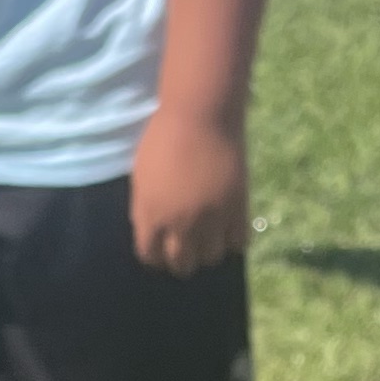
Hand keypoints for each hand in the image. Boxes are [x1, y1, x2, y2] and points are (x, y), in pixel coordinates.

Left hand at [131, 101, 248, 272]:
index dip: (155, 256)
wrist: (200, 116)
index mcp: (150, 216)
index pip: (150, 256)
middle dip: (181, 261)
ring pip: (211, 258)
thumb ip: (144, 208)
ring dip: (208, 251)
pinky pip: (238, 242)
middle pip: (182, 264)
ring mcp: (211, 219)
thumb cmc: (163, 138)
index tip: (162, 250)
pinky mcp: (237, 208)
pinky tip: (229, 230)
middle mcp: (180, 225)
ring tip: (209, 239)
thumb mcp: (141, 177)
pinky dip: (233, 241)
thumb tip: (151, 231)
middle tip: (187, 249)